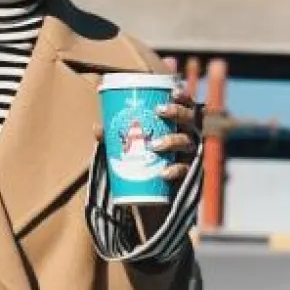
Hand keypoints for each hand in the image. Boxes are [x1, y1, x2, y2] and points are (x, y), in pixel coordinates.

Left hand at [133, 59, 201, 237]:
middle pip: (190, 120)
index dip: (184, 96)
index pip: (187, 106)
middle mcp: (189, 138)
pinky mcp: (189, 177)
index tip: (172, 90)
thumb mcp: (129, 150)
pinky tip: (163, 173)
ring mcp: (191, 157)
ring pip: (187, 144)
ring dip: (172, 141)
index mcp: (179, 127)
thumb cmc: (143, 165)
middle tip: (159, 111)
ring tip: (155, 145)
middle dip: (177, 112)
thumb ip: (116, 139)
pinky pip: (184, 172)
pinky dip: (174, 171)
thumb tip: (97, 128)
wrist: (153, 199)